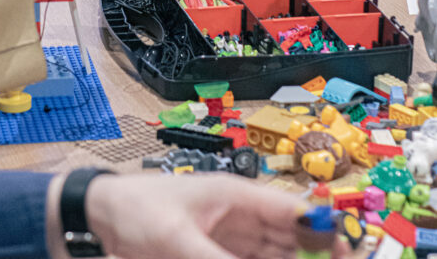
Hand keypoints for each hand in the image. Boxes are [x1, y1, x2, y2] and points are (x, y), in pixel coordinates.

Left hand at [83, 173, 306, 258]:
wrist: (101, 218)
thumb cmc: (134, 210)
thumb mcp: (176, 240)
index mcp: (237, 196)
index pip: (294, 212)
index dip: (325, 230)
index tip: (349, 250)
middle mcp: (241, 218)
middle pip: (293, 241)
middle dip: (317, 255)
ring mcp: (230, 241)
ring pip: (277, 258)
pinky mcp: (216, 257)